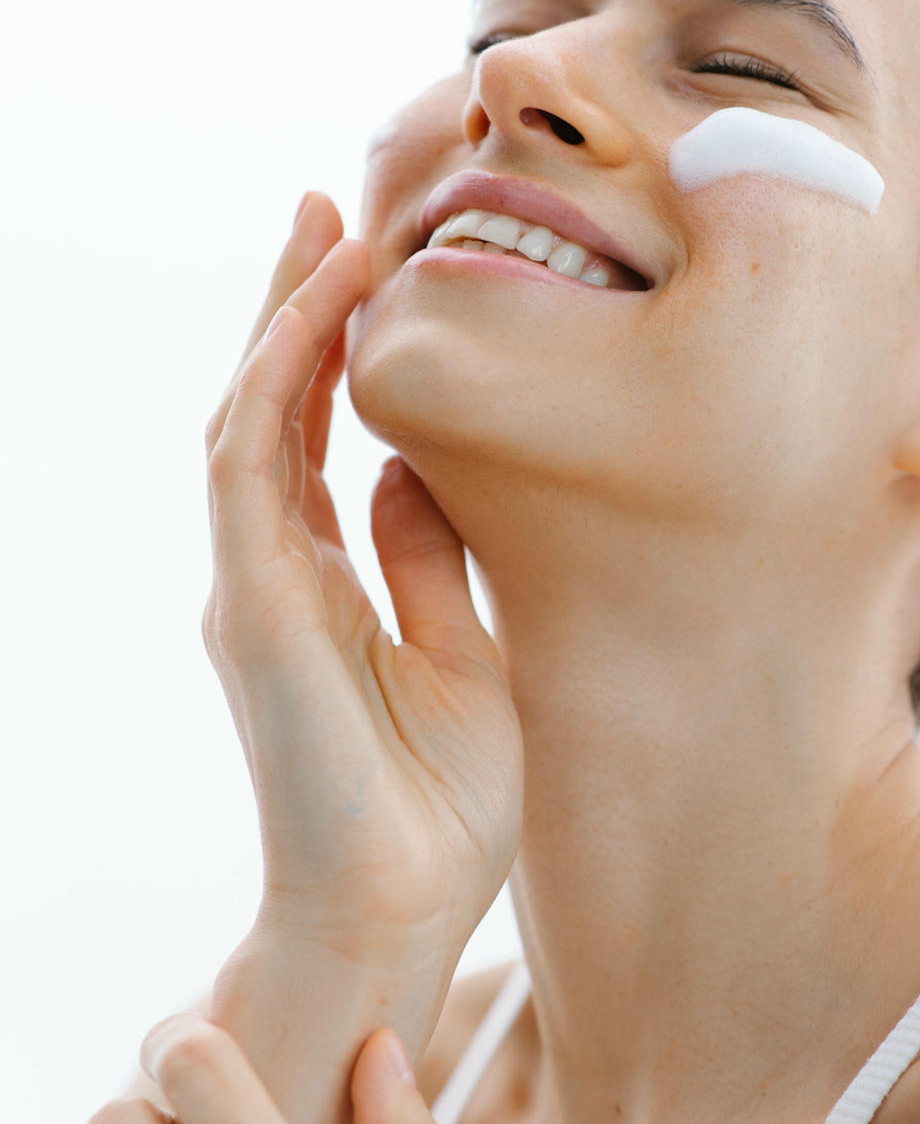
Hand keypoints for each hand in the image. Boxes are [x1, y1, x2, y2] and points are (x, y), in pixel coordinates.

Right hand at [202, 192, 523, 959]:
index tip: (367, 266)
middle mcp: (271, 579)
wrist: (401, 913)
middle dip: (293, 308)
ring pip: (248, 419)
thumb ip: (429, 562)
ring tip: (324, 229)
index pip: (311, 441)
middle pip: (269, 411)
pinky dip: (281, 381)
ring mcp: (252, 591)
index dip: (330, 350)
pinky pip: (252, 466)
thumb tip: (413, 472)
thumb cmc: (438, 810)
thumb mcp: (466, 656)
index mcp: (317, 590)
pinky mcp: (251, 610)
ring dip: (283, 321)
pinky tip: (315, 314)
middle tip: (323, 210)